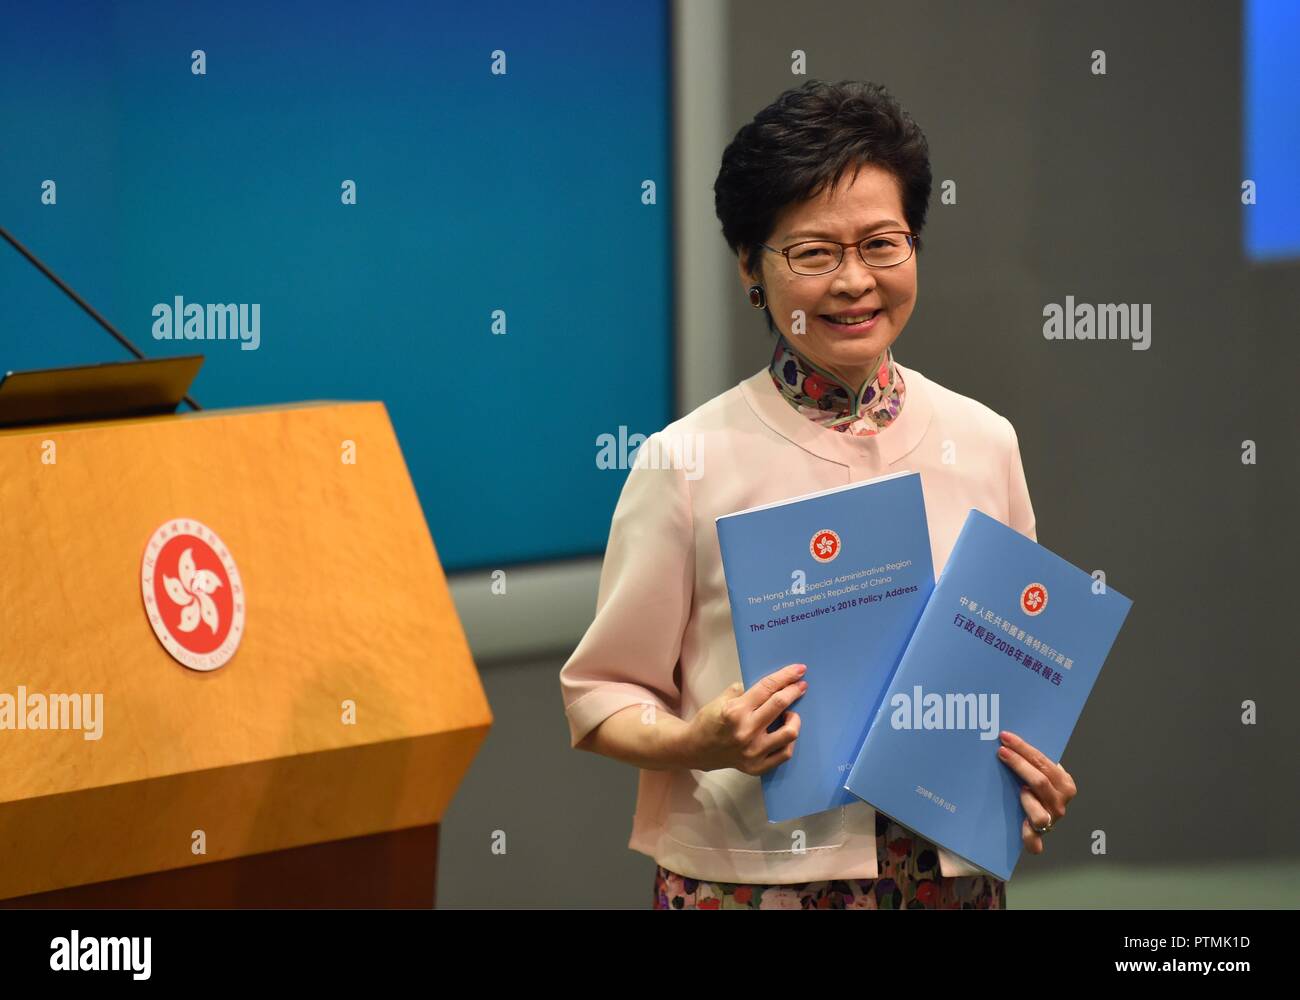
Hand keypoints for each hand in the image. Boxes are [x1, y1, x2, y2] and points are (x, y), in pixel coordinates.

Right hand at [686, 663, 807, 774]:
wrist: (694, 750)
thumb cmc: (708, 722)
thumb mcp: (720, 700)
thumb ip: (741, 691)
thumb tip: (764, 686)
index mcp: (735, 711)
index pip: (767, 688)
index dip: (785, 676)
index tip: (799, 669)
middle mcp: (746, 731)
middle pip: (780, 704)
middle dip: (794, 690)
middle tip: (801, 685)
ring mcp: (753, 751)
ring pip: (789, 733)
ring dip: (794, 719)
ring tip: (790, 714)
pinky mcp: (756, 766)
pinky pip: (784, 754)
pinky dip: (788, 741)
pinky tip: (784, 733)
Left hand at [995, 730, 1076, 855]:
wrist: (1039, 815)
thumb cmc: (1035, 787)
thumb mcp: (1039, 772)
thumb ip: (1032, 761)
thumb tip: (1007, 739)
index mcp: (1064, 783)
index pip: (1044, 762)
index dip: (1024, 749)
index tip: (1005, 738)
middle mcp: (1060, 802)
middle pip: (1040, 781)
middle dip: (1019, 764)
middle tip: (1001, 752)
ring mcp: (1051, 820)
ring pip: (1039, 811)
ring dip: (1027, 800)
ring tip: (1018, 790)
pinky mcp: (1040, 836)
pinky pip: (1034, 841)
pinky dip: (1027, 837)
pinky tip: (1020, 827)